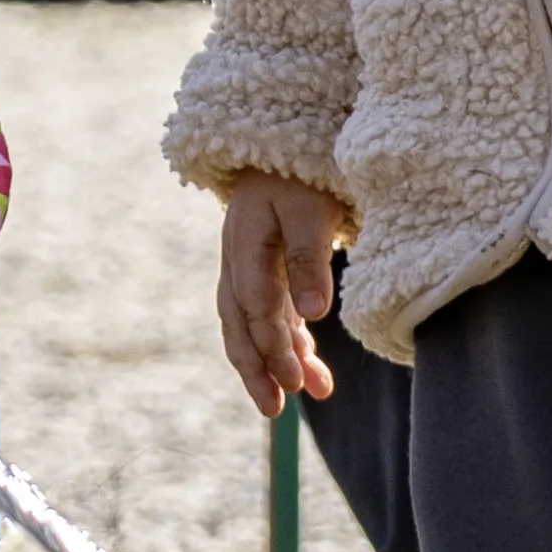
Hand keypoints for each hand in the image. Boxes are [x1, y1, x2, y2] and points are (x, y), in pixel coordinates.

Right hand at [217, 175, 355, 415]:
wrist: (287, 143)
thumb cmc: (302, 173)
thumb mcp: (311, 209)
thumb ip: (310, 259)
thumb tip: (313, 314)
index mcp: (243, 244)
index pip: (255, 305)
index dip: (273, 344)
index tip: (295, 378)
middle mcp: (237, 261)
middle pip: (239, 325)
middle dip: (256, 369)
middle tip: (274, 409)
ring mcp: (247, 268)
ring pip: (252, 325)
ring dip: (273, 362)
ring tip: (300, 397)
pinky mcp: (264, 271)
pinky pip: (269, 314)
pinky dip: (287, 342)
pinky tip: (309, 366)